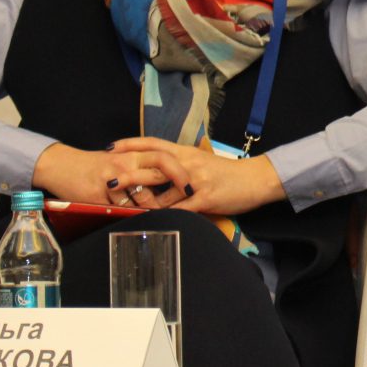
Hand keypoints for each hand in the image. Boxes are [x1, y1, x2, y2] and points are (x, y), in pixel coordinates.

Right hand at [31, 142, 177, 207]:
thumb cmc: (94, 165)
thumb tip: (168, 182)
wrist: (60, 166)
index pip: (164, 158)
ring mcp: (111, 180)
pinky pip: (120, 209)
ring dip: (151, 207)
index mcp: (132, 154)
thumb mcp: (120, 159)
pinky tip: (130, 215)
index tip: (189, 185)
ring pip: (141, 197)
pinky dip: (129, 213)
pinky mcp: (98, 195)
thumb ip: (141, 167)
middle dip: (173, 190)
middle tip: (182, 201)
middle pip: (158, 175)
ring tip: (155, 212)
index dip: (179, 171)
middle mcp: (124, 164)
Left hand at [105, 137, 285, 215]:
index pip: (154, 144)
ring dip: (143, 203)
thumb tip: (159, 172)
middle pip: (153, 166)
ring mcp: (197, 182)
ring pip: (162, 193)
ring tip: (125, 209)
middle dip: (128, 174)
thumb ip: (181, 165)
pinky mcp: (205, 199)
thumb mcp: (203, 163)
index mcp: (187, 153)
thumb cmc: (230, 173)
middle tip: (108, 180)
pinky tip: (151, 222)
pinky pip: (179, 210)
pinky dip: (164, 216)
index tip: (110, 147)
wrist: (258, 179)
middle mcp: (189, 164)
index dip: (131, 144)